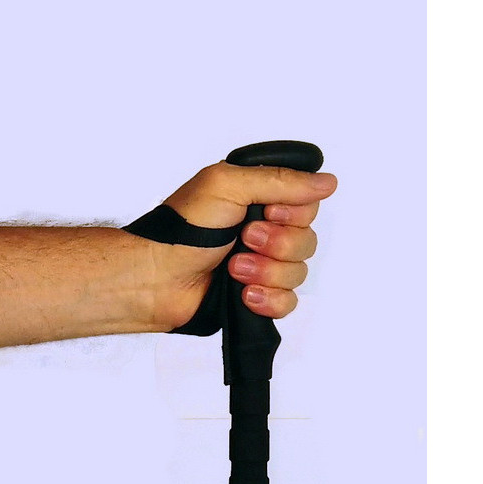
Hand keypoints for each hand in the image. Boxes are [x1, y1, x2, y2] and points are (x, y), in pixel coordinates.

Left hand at [150, 161, 336, 328]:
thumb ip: (280, 181)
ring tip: (234, 268)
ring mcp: (259, 263)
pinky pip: (288, 302)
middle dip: (277, 244)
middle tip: (245, 239)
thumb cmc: (183, 227)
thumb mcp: (228, 185)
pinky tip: (244, 294)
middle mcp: (262, 228)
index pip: (306, 205)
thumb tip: (326, 182)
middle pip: (306, 239)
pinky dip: (268, 299)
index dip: (293, 213)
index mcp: (257, 197)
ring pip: (299, 272)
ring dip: (266, 272)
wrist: (156, 276)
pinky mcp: (255, 295)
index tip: (268, 212)